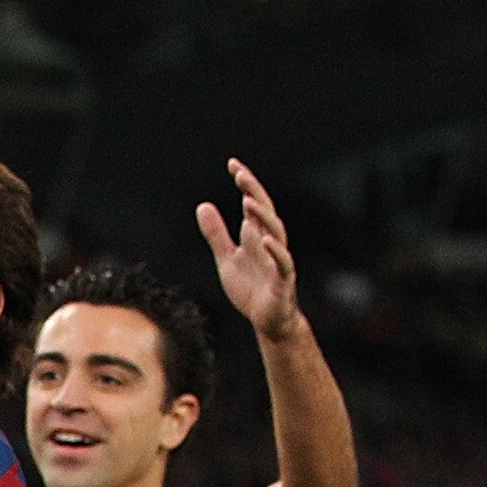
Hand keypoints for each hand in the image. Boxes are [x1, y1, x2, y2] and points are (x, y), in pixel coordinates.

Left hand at [198, 158, 302, 343]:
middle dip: (253, 192)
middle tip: (239, 174)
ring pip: (276, 232)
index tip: (232, 164)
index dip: (245, 184)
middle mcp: (270, 243)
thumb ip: (216, 234)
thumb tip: (203, 205)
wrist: (268, 322)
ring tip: (247, 201)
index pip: (253, 203)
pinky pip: (283, 263)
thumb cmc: (250, 289)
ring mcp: (278, 261)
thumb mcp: (226, 259)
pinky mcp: (283, 281)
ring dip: (263, 216)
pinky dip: (275, 250)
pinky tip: (264, 240)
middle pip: (265, 211)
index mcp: (256, 236)